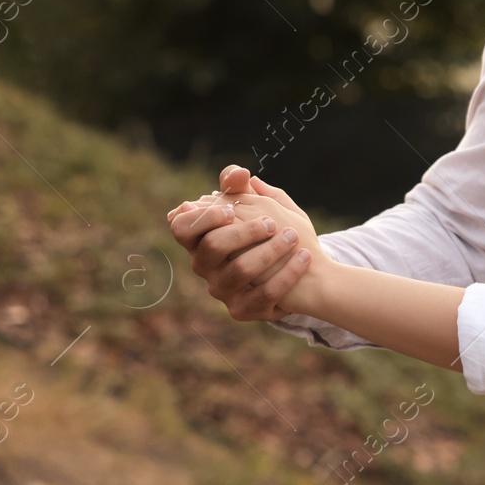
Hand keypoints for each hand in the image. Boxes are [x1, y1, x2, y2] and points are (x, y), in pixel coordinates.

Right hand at [166, 165, 318, 320]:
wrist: (303, 272)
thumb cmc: (272, 233)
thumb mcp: (261, 206)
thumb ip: (244, 188)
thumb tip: (239, 173)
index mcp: (202, 238)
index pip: (181, 228)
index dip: (202, 218)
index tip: (230, 210)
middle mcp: (205, 267)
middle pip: (212, 247)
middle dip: (244, 232)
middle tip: (271, 222)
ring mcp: (222, 290)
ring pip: (239, 271)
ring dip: (270, 251)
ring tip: (293, 237)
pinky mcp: (243, 310)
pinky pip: (264, 294)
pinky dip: (287, 274)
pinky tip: (304, 257)